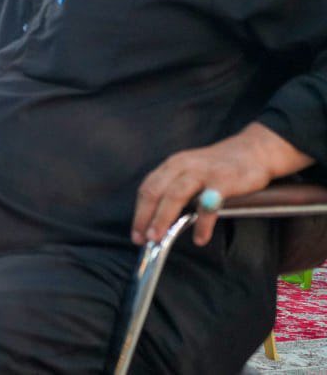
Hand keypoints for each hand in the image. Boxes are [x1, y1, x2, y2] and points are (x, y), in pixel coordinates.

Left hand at [131, 124, 307, 247]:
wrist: (253, 150)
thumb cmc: (218, 167)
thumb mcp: (190, 171)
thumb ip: (176, 189)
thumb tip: (159, 221)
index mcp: (172, 165)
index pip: (148, 188)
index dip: (139, 212)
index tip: (136, 233)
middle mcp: (182, 165)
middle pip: (155, 191)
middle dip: (145, 217)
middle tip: (142, 239)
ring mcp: (202, 172)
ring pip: (175, 195)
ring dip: (163, 218)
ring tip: (158, 238)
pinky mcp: (223, 180)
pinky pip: (208, 204)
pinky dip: (202, 223)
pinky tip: (199, 238)